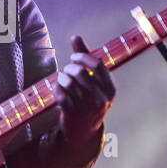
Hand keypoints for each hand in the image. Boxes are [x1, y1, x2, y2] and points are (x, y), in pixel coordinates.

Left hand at [54, 35, 114, 150]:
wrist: (83, 130)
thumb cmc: (89, 99)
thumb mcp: (93, 81)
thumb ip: (85, 57)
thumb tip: (76, 36)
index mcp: (110, 90)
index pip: (97, 65)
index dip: (82, 57)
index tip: (74, 57)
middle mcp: (100, 100)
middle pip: (80, 72)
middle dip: (70, 67)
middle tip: (67, 70)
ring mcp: (86, 108)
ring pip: (68, 83)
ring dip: (61, 77)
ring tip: (62, 78)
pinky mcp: (71, 114)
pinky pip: (59, 93)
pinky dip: (56, 88)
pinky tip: (58, 88)